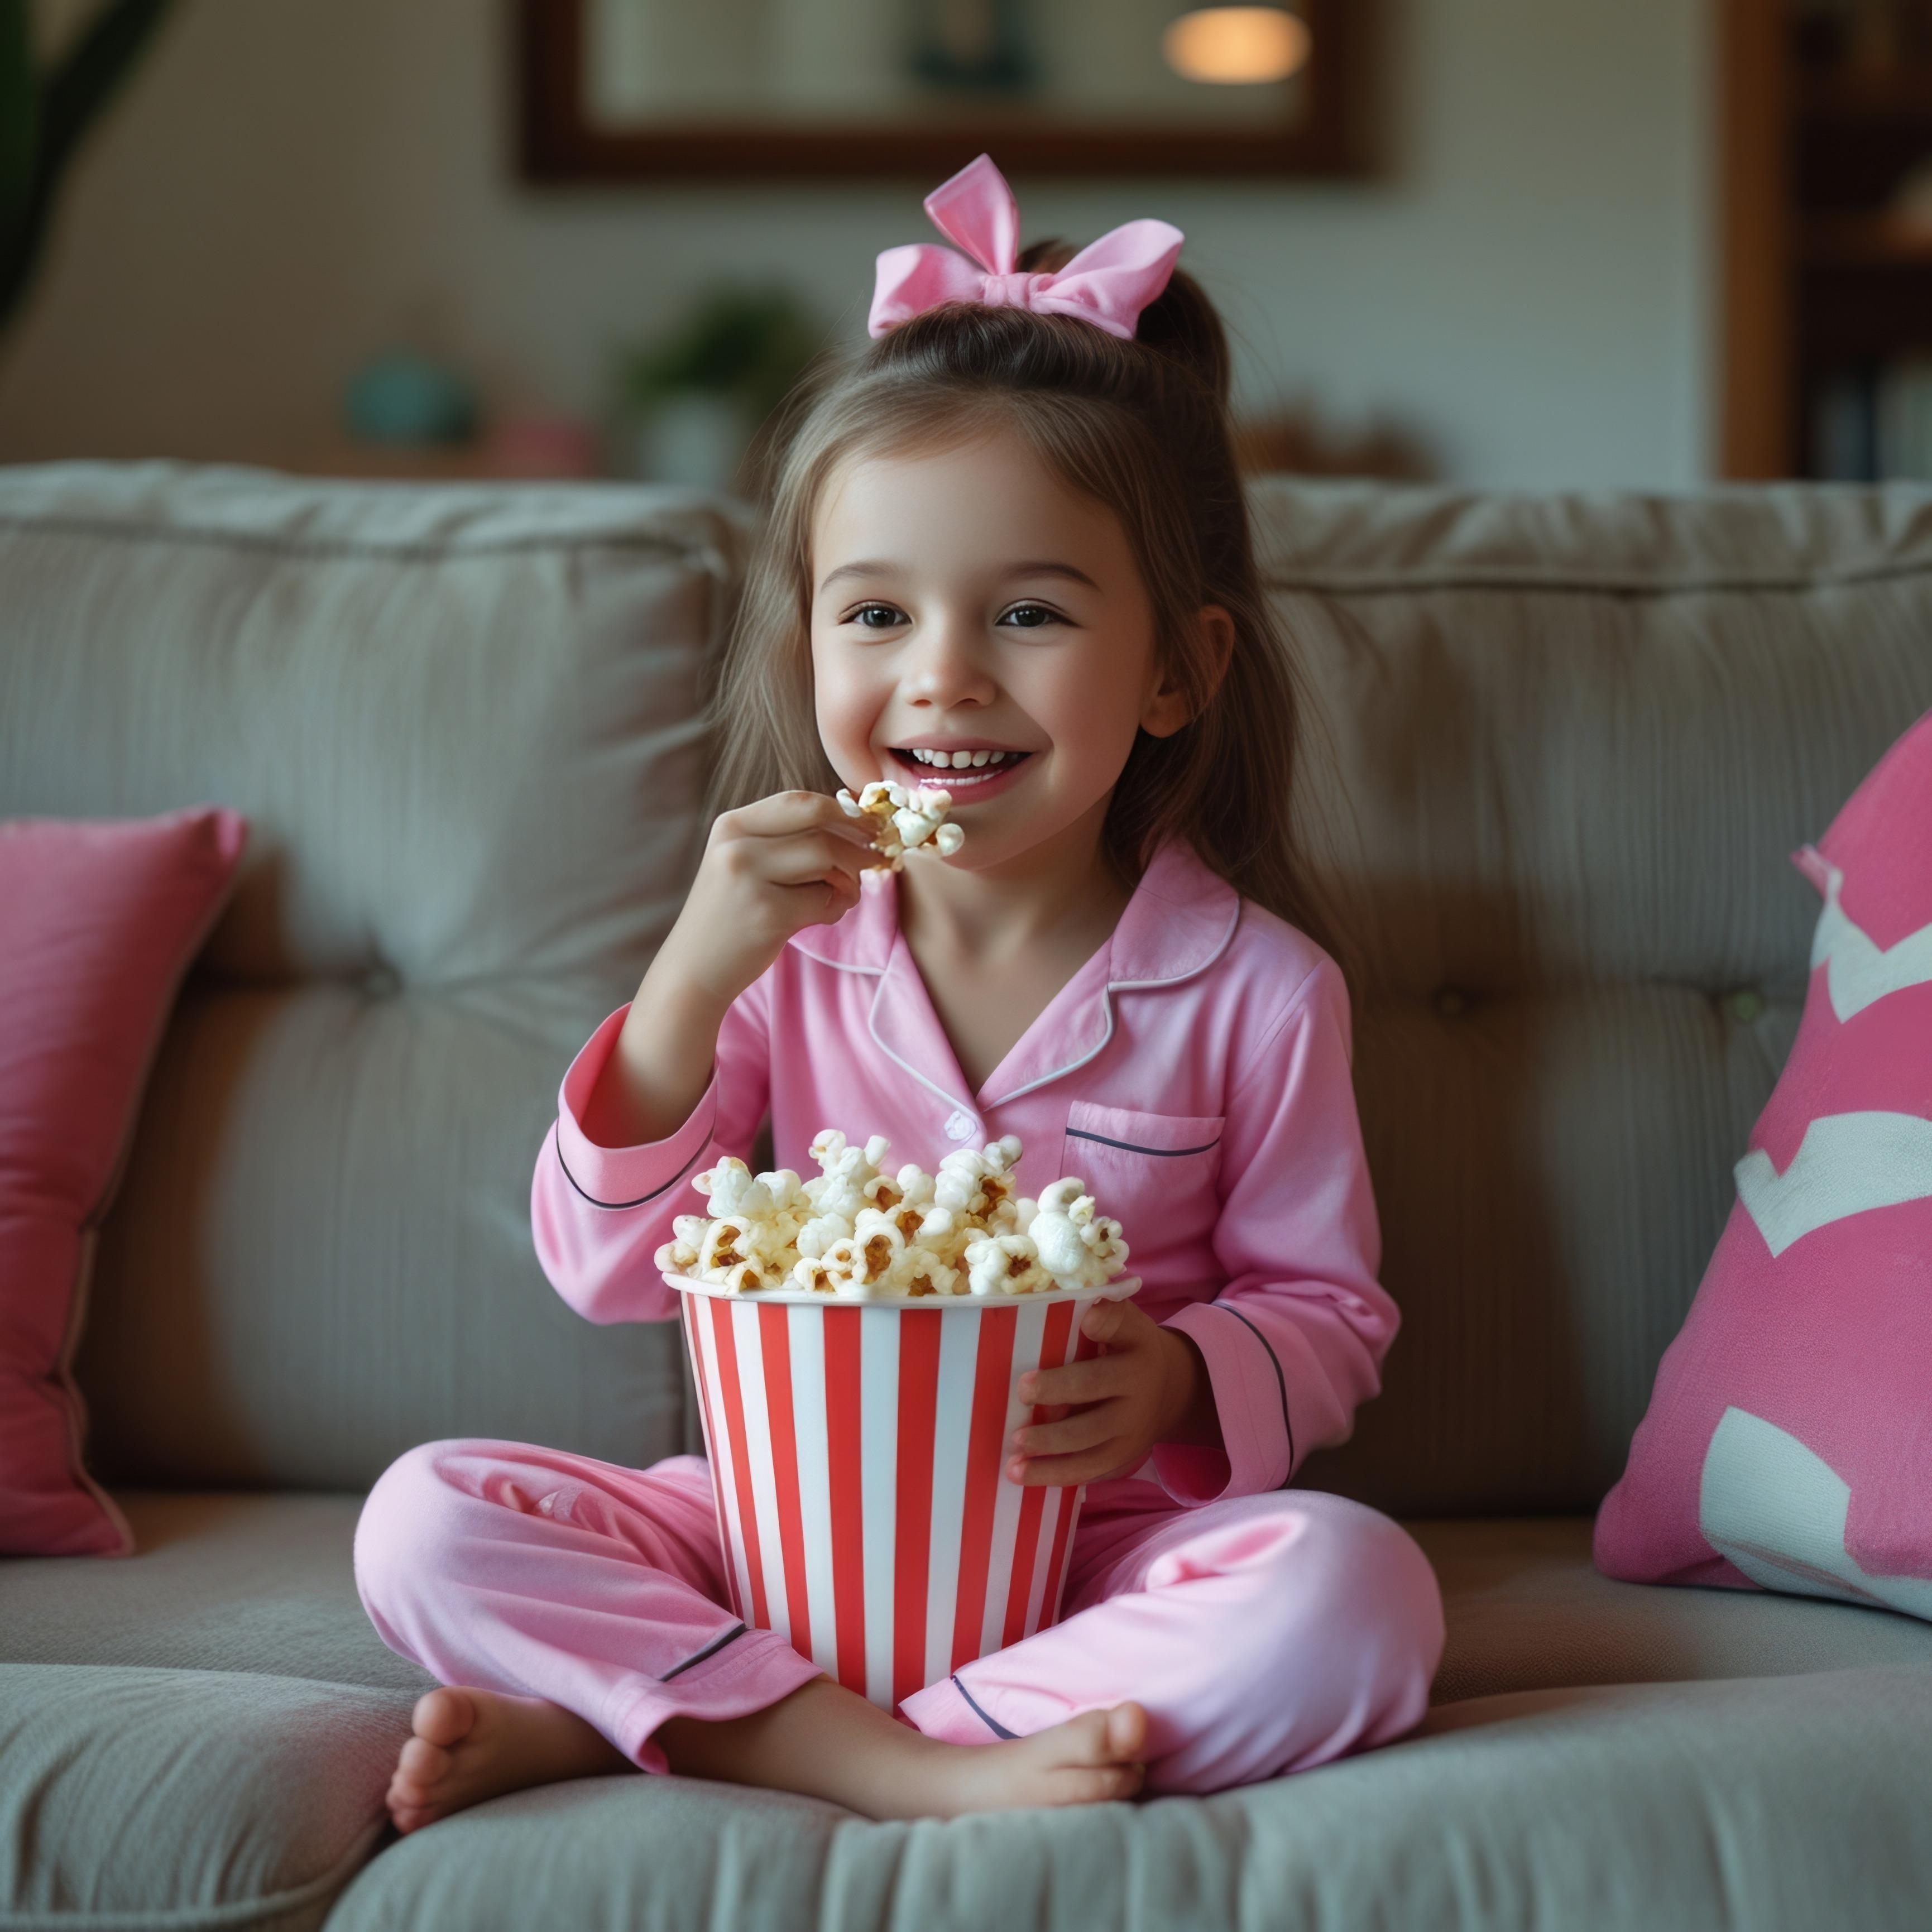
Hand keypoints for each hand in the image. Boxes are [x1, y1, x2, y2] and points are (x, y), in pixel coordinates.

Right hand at [656, 791, 878, 1008]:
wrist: (693, 970)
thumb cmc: (730, 916)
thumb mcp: (744, 865)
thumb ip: (787, 843)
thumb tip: (856, 827)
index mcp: (732, 825)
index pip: (799, 801)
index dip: (843, 811)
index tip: (869, 825)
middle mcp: (736, 844)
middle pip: (819, 825)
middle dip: (857, 841)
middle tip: (876, 856)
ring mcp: (748, 877)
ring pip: (825, 857)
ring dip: (848, 877)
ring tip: (844, 894)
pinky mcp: (766, 912)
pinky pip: (823, 899)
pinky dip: (834, 908)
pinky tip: (823, 917)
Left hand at [1006, 1297, 1221, 1487]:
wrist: (1167, 1388)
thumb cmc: (1126, 1347)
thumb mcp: (1125, 1322)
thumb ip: (1106, 1314)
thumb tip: (1086, 1311)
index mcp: (1137, 1348)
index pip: (1120, 1327)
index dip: (1104, 1323)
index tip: (1087, 1321)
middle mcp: (1139, 1390)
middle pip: (1098, 1387)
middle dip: (1060, 1390)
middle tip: (1022, 1393)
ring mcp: (1132, 1431)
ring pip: (1092, 1444)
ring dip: (1051, 1450)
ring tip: (1015, 1451)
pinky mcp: (1122, 1458)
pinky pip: (1090, 1471)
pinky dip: (1056, 1475)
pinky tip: (1024, 1476)